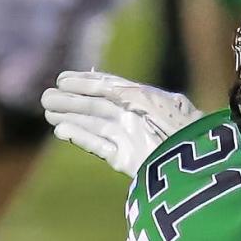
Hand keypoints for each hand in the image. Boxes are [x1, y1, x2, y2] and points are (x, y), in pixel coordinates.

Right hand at [41, 70, 200, 177]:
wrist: (194, 162)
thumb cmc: (176, 125)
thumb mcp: (148, 101)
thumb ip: (121, 91)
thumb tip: (95, 81)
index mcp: (144, 99)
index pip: (110, 87)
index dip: (86, 81)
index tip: (62, 78)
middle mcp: (135, 118)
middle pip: (97, 106)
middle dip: (71, 101)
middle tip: (45, 97)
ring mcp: (130, 139)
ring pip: (94, 125)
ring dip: (71, 117)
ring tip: (48, 112)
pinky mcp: (127, 161)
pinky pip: (99, 146)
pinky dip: (81, 137)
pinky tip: (61, 130)